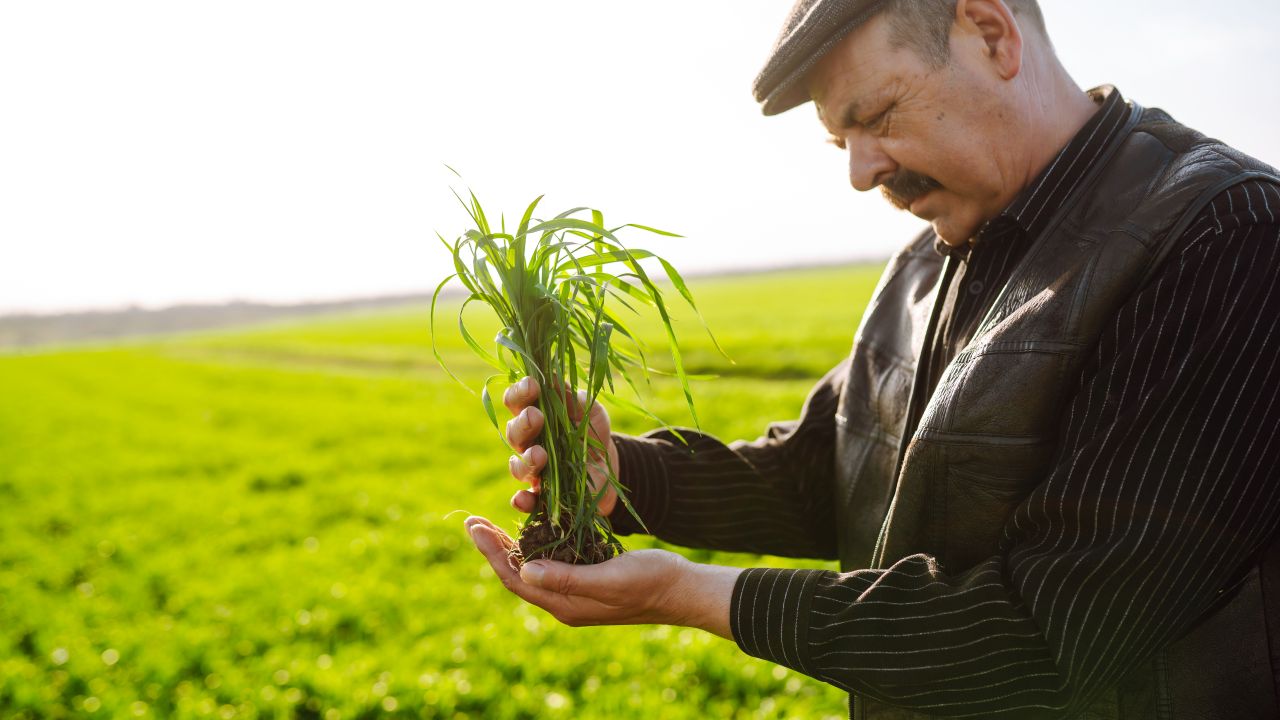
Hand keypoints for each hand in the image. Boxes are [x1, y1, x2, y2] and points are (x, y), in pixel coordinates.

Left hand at [465, 516, 738, 638]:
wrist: (683, 590)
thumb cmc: (650, 582)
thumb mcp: (609, 578)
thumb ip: (567, 577)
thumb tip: (524, 571)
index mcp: (564, 604)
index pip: (514, 579)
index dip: (491, 552)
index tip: (473, 525)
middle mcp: (564, 601)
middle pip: (516, 575)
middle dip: (492, 547)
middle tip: (472, 521)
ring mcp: (576, 591)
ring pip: (531, 569)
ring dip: (509, 546)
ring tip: (490, 523)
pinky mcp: (588, 577)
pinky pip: (551, 563)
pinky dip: (534, 545)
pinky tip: (529, 527)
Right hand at [502, 376, 618, 516]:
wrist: (609, 466)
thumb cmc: (591, 431)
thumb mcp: (589, 410)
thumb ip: (571, 397)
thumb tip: (554, 377)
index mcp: (534, 415)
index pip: (517, 402)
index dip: (520, 392)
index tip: (532, 384)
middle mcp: (528, 442)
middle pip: (513, 432)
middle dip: (522, 424)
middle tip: (535, 416)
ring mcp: (534, 470)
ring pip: (517, 466)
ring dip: (525, 460)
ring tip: (540, 454)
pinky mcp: (543, 495)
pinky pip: (527, 500)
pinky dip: (522, 500)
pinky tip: (522, 498)